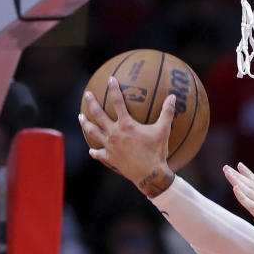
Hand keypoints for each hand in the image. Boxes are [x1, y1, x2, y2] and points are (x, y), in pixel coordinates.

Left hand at [79, 76, 175, 197]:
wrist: (149, 175)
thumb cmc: (157, 152)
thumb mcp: (164, 131)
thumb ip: (167, 113)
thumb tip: (173, 97)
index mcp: (126, 125)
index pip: (118, 102)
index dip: (114, 89)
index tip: (111, 79)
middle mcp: (114, 133)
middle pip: (99, 115)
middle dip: (92, 103)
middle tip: (87, 94)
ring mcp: (110, 146)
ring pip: (93, 132)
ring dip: (86, 124)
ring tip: (81, 117)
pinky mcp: (110, 158)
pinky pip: (99, 153)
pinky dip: (95, 151)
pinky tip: (91, 150)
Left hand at [224, 163, 253, 251]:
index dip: (250, 176)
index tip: (241, 166)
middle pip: (253, 186)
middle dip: (239, 176)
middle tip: (227, 167)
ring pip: (250, 192)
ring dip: (238, 181)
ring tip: (228, 172)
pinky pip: (252, 206)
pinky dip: (243, 197)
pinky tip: (235, 188)